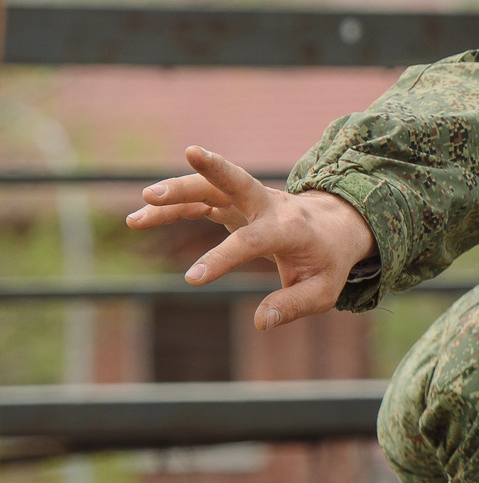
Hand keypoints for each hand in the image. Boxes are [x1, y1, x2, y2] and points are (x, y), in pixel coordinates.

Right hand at [127, 146, 377, 330]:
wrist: (335, 227)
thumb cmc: (327, 261)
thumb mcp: (323, 290)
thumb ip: (293, 305)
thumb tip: (261, 322)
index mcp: (291, 228)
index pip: (252, 240)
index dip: (223, 258)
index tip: (193, 280)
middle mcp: (269, 206)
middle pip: (238, 182)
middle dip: (212, 169)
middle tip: (184, 160)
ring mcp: (249, 199)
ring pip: (209, 187)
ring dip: (176, 192)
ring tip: (139, 209)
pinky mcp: (233, 202)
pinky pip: (197, 200)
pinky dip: (170, 207)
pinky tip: (138, 219)